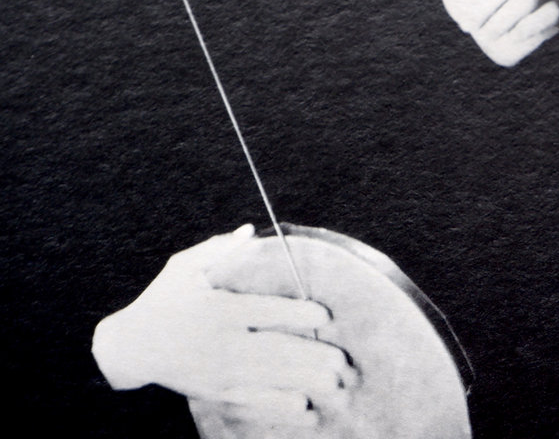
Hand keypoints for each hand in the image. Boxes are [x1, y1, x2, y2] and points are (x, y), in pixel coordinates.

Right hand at [92, 225, 357, 426]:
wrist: (129, 347)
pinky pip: (254, 403)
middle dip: (314, 357)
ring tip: (338, 384)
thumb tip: (251, 231)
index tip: (326, 315)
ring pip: (271, 379)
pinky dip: (282, 409)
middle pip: (276, 351)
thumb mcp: (184, 268)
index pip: (265, 311)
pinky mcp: (216, 392)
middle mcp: (222, 343)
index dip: (298, 314)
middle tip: (344, 359)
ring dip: (307, 383)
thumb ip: (219, 250)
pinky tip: (308, 411)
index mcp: (219, 309)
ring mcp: (220, 371)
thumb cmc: (164, 300)